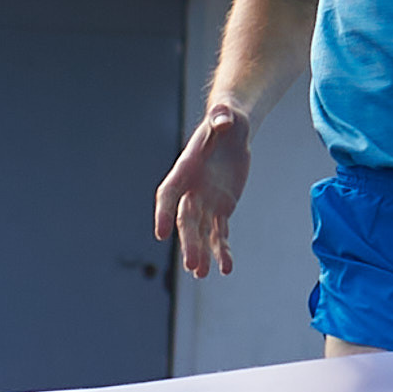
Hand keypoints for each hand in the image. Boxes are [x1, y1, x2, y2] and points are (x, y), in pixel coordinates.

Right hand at [154, 105, 253, 278]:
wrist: (232, 130)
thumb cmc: (226, 120)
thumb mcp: (227, 117)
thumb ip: (222, 119)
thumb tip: (223, 120)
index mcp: (186, 169)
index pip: (169, 193)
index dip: (163, 213)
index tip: (160, 232)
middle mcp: (192, 190)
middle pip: (186, 220)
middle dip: (189, 242)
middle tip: (191, 265)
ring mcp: (206, 202)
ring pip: (201, 232)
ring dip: (202, 253)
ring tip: (201, 274)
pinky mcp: (222, 208)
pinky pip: (221, 233)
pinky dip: (223, 250)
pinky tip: (226, 268)